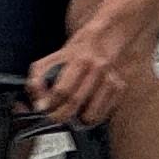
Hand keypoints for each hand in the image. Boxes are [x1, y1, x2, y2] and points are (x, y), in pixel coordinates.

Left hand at [27, 17, 145, 130]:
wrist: (106, 37)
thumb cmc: (76, 51)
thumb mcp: (52, 58)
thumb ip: (38, 79)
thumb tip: (39, 105)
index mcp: (79, 60)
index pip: (62, 90)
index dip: (50, 103)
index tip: (43, 109)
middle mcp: (97, 69)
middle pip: (75, 102)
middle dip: (60, 115)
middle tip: (53, 118)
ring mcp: (110, 79)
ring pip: (91, 113)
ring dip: (77, 120)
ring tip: (70, 116)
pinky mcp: (120, 87)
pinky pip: (104, 114)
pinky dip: (92, 117)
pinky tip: (85, 111)